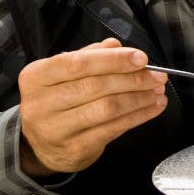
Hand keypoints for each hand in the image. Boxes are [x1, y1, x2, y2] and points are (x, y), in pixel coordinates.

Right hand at [17, 37, 167, 176]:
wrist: (41, 146)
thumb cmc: (57, 102)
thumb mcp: (63, 75)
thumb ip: (89, 56)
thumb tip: (116, 46)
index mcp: (36, 77)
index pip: (77, 64)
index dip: (113, 60)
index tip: (140, 58)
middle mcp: (40, 104)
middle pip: (96, 86)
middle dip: (133, 78)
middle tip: (158, 75)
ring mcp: (57, 129)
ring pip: (108, 108)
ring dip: (139, 97)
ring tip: (158, 90)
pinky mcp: (75, 149)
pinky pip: (114, 128)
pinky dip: (139, 115)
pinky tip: (153, 107)